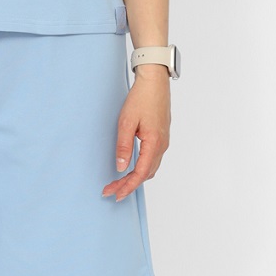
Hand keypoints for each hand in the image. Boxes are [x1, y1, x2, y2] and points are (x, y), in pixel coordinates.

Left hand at [101, 68, 170, 201]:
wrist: (155, 81)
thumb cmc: (141, 98)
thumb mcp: (127, 121)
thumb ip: (124, 146)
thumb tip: (120, 167)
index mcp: (154, 143)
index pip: (141, 173)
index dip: (127, 186)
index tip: (115, 194)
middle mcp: (162, 145)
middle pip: (146, 174)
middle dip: (129, 185)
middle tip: (112, 190)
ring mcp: (163, 141)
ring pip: (150, 167)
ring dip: (135, 177)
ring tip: (118, 182)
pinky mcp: (161, 136)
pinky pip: (152, 159)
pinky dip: (141, 168)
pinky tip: (131, 167)